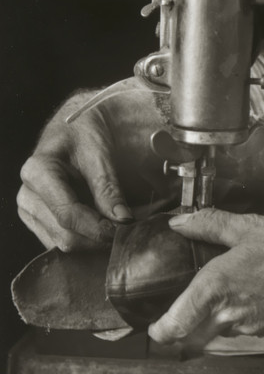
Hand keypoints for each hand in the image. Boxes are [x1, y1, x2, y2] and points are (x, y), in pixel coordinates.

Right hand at [18, 81, 169, 250]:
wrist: (75, 129)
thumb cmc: (86, 135)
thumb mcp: (100, 155)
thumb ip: (108, 188)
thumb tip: (123, 220)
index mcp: (37, 172)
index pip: (68, 215)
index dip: (98, 228)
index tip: (125, 228)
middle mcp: (27, 195)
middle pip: (65, 236)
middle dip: (99, 237)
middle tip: (127, 228)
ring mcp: (29, 211)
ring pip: (65, 244)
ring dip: (94, 240)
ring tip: (115, 223)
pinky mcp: (38, 221)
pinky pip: (63, 242)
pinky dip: (86, 238)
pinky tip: (101, 224)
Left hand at [146, 209, 263, 350]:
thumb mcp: (249, 228)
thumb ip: (210, 225)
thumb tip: (181, 223)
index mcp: (214, 289)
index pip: (174, 326)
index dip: (160, 330)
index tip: (156, 326)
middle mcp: (228, 315)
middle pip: (194, 337)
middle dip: (186, 329)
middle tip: (184, 314)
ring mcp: (250, 327)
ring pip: (221, 332)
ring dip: (218, 320)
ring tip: (231, 294)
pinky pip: (247, 329)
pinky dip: (246, 317)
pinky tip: (259, 296)